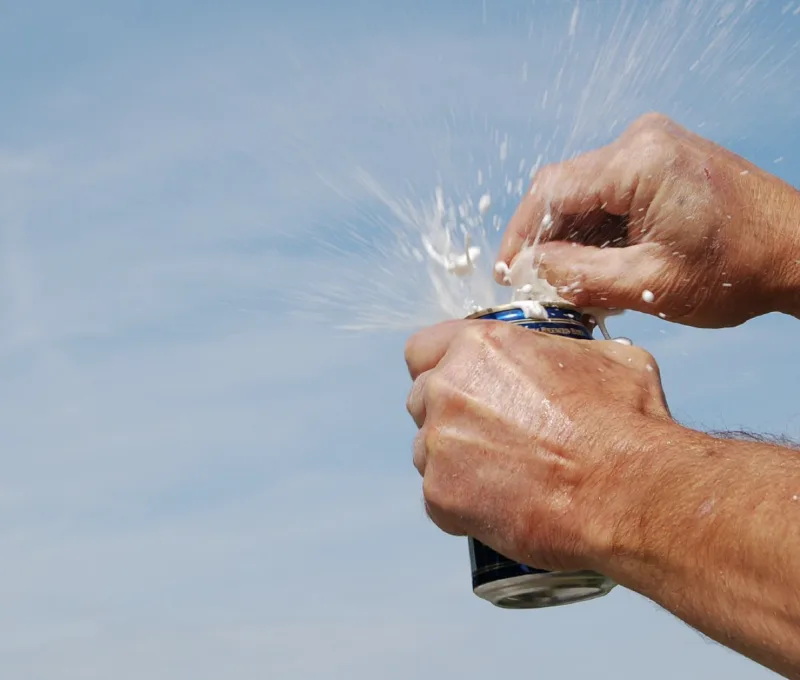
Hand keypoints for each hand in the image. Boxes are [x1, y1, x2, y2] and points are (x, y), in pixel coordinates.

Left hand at [404, 319, 670, 571]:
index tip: (460, 386)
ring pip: (425, 450)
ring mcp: (439, 443)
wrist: (629, 493)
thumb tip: (572, 359)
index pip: (422, 350)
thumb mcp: (606, 358)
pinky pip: (437, 497)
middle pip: (421, 400)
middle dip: (448, 416)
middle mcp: (448, 387)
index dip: (439, 368)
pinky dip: (462, 505)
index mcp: (480, 346)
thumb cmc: (626, 423)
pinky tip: (501, 507)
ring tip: (502, 477)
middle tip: (489, 437)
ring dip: (452, 461)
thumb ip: (564, 352)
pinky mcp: (440, 495)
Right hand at [498, 113, 799, 327]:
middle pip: (565, 190)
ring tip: (573, 284)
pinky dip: (598, 230)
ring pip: (585, 194)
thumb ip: (578, 275)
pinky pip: (609, 193)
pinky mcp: (662, 161)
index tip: (506, 274)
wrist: (799, 252)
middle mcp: (642, 141)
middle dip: (546, 241)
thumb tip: (528, 270)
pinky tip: (599, 265)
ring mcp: (653, 147)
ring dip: (572, 238)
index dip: (520, 235)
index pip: (551, 191)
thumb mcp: (648, 283)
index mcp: (639, 162)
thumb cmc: (737, 270)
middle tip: (538, 285)